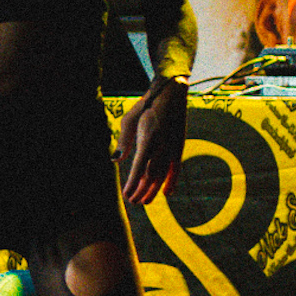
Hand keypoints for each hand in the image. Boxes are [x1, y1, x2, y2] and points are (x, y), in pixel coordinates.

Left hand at [117, 76, 186, 204]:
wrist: (171, 94)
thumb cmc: (145, 107)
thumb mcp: (129, 121)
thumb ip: (123, 142)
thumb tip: (115, 162)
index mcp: (148, 138)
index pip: (139, 167)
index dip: (133, 183)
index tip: (126, 194)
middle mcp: (163, 145)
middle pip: (152, 175)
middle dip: (142, 190)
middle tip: (133, 202)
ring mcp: (173, 146)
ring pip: (163, 174)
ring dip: (154, 189)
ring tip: (145, 201)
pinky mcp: (180, 146)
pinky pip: (176, 167)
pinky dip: (172, 181)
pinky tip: (167, 193)